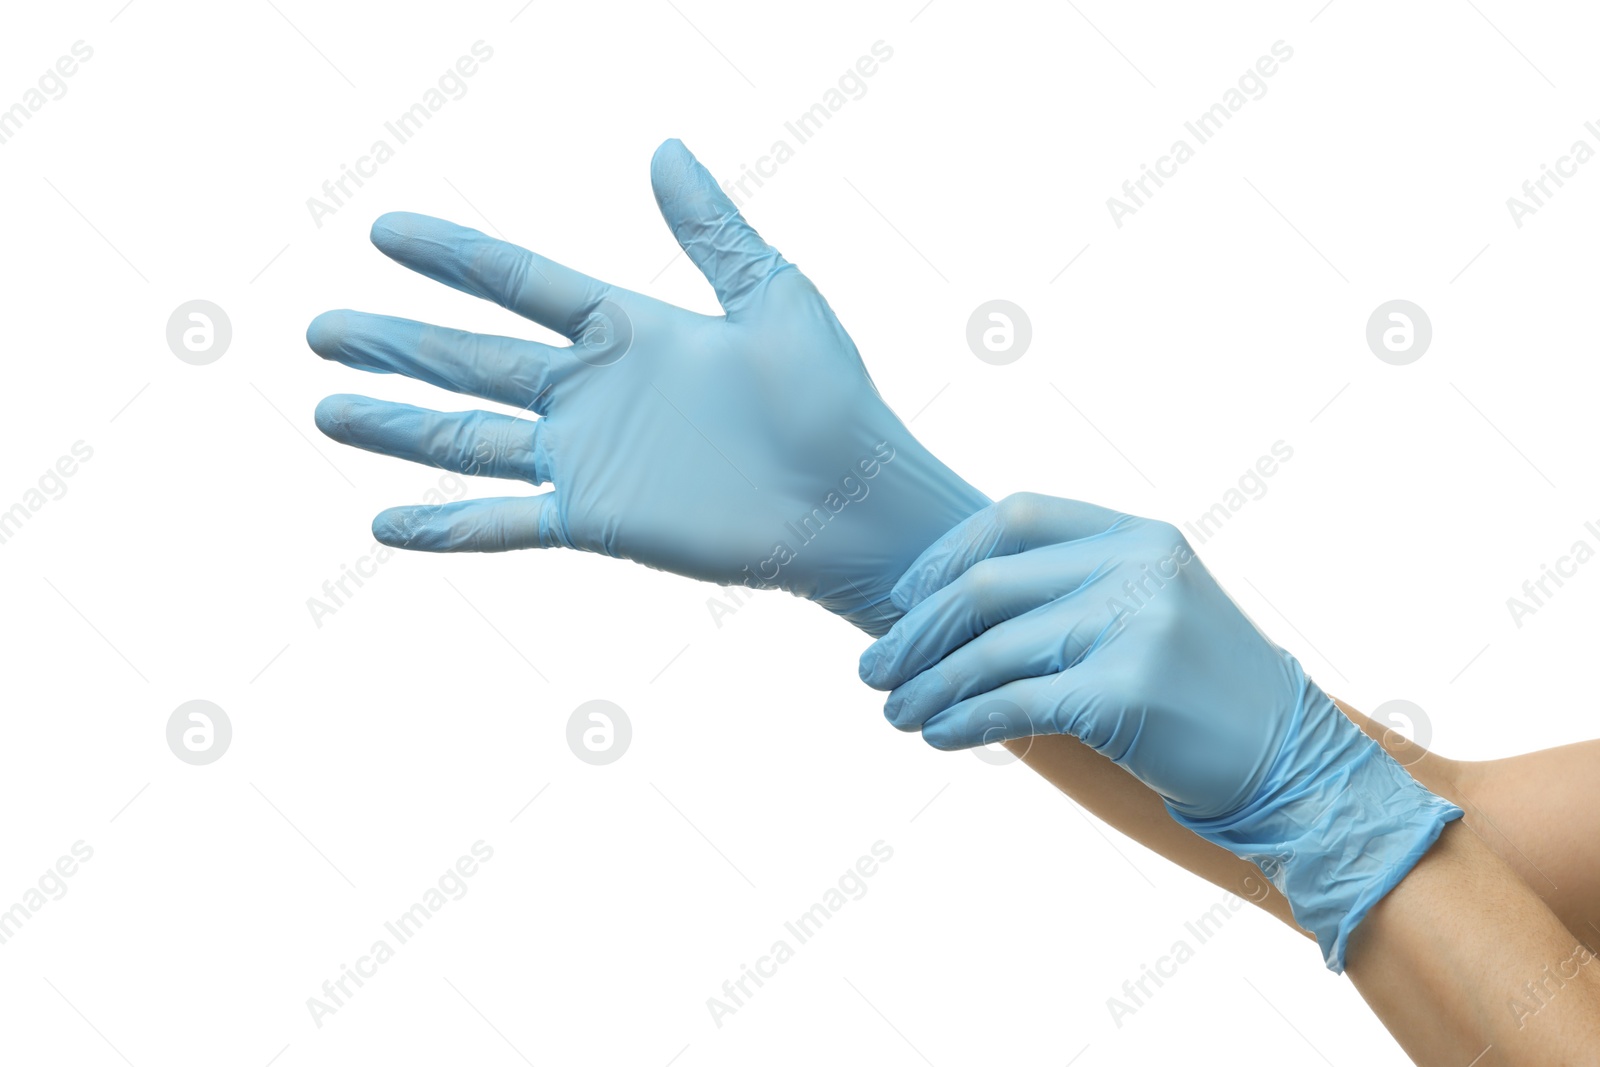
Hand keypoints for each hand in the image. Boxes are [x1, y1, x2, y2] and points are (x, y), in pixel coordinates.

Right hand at [308, 139, 987, 633]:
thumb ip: (711, 228)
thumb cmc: (829, 396)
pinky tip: (384, 525)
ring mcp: (589, 459)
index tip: (384, 230)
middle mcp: (594, 392)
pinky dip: (445, 525)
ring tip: (327, 409)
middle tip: (323, 329)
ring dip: (397, 426)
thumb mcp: (771, 294)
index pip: (519, 284)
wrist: (853, 498)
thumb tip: (665, 148)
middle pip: (471, 360)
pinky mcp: (597, 520)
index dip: (452, 257)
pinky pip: (505, 521)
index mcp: (628, 328)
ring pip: (468, 438)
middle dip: (397, 343)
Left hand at [859, 493, 1462, 969]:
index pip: (1015, 516)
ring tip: (895, 711)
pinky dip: (962, 719)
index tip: (905, 597)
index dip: (946, 554)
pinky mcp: (1126, 692)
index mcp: (1137, 535)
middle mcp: (1137, 568)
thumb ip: (1073, 586)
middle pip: (988, 584)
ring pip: (991, 649)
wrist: (1287, 757)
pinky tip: (939, 734)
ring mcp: (1135, 627)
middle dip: (917, 630)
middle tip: (872, 668)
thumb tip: (951, 599)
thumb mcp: (1149, 607)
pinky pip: (1014, 702)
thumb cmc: (1198, 688)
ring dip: (928, 685)